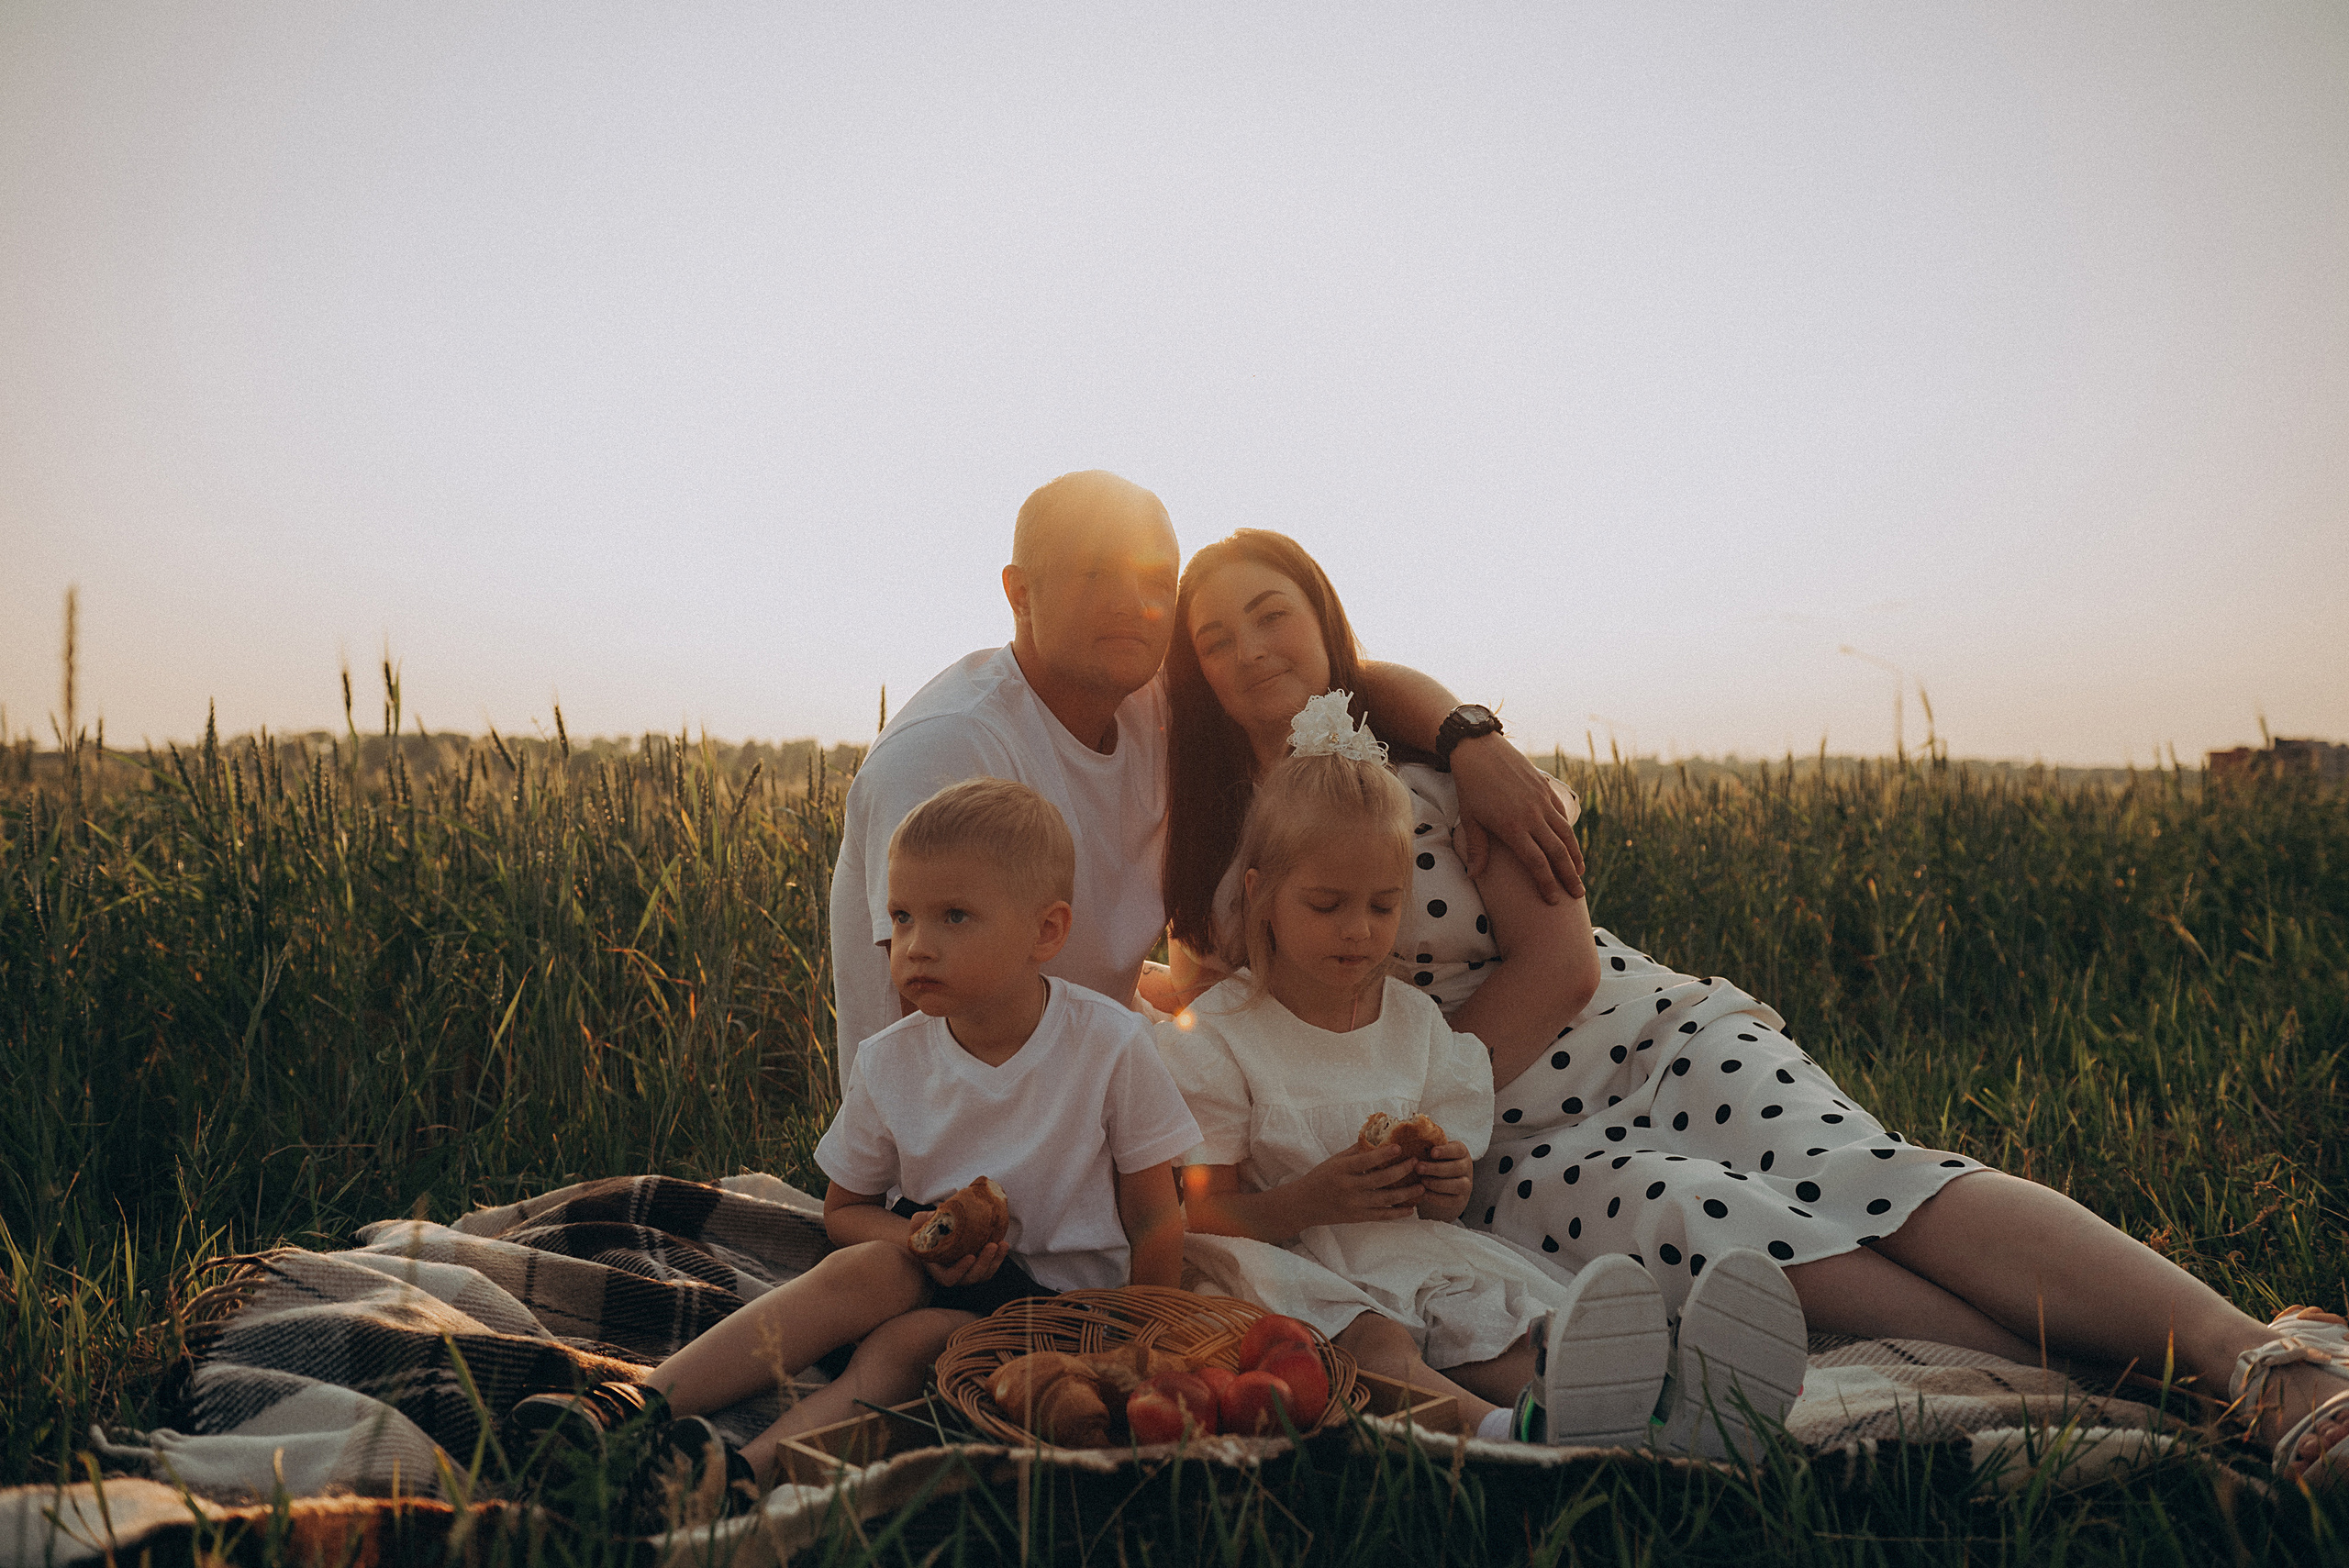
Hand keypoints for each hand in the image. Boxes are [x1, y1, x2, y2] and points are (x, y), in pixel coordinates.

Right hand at [903, 1214, 1006, 1287]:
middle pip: (971, 1277)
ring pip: (984, 1275)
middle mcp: (954, 1275)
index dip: (960, 1270)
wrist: (937, 1233)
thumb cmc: (926, 1231)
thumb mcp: (919, 1225)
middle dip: (983, 1263)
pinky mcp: (979, 1266)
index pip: (949, 1278)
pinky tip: (1003, 1245)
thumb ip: (921, 1223)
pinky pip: (991, 1268)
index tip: (970, 1256)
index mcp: (938, 1270)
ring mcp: (967, 1272)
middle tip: (991, 1245)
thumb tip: (932, 1216)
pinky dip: (999, 1258)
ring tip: (1002, 1245)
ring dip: (994, 1261)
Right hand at [1287, 1143, 1423, 1229]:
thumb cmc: (1320, 1178)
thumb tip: (1377, 1138)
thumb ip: (1355, 1151)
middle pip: (1380, 1180)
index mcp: (1341, 1170)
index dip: (1383, 1154)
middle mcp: (1348, 1187)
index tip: (1399, 1147)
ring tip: (1421, 1187)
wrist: (1303, 1205)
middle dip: (1401, 1171)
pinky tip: (1410, 1208)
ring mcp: (1353, 1204)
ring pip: (1384, 1199)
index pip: (1365, 1161)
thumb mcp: (1334, 1161)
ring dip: (1405, 1194)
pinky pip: (1381, 1216)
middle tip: (1416, 1164)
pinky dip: (1397, 1213)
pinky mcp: (1356, 1217)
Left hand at [1413, 1140, 1472, 1222]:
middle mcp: (1466, 1167)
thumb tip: (1403, 1138)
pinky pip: (1452, 1200)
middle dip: (1436, 1168)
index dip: (1446, 1151)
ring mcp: (1466, 1184)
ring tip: (1422, 1181)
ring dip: (1438, 1183)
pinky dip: (1437, 1198)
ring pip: (1458, 1185)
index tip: (1432, 1152)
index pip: (1458, 1149)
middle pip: (1456, 1168)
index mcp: (1460, 1152)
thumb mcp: (1432, 1153)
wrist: (1442, 1185)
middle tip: (1418, 1167)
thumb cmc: (1433, 1162)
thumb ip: (1425, 1146)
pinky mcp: (1460, 1200)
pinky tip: (1424, 1194)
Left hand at [1449, 736, 1584, 901]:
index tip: (1553, 900)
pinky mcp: (1545, 789)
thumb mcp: (1470, 819)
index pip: (1536, 863)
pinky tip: (1571, 844)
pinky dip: (1569, 832)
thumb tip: (1473, 876)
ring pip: (1565, 833)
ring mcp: (1541, 801)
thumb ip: (1477, 849)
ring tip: (1580, 873)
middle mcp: (1532, 816)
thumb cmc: (1470, 786)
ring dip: (1575, 855)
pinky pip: (1561, 814)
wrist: (1478, 749)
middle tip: (1577, 894)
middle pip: (1557, 852)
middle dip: (1568, 876)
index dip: (1547, 883)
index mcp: (1512, 827)